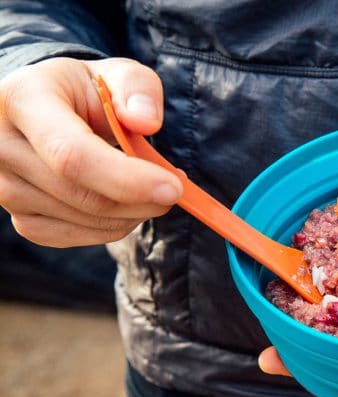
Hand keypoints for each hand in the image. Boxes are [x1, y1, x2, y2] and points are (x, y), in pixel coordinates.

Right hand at [0, 57, 181, 246]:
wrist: (50, 111)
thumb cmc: (89, 91)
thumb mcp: (118, 74)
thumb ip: (139, 89)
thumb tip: (146, 122)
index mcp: (22, 99)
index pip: (72, 155)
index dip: (127, 179)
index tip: (173, 188)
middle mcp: (1, 146)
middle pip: (83, 195)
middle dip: (142, 200)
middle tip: (175, 189)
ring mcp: (4, 188)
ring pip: (85, 221)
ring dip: (133, 213)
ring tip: (150, 186)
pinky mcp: (20, 218)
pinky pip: (77, 236)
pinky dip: (113, 227)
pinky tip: (125, 204)